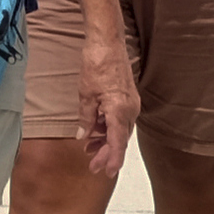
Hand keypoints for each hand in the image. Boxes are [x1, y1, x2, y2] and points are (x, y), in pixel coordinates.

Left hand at [76, 49, 139, 178]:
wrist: (107, 42)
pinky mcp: (127, 96)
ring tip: (89, 148)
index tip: (108, 172)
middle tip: (92, 165)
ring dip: (106, 140)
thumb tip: (83, 136)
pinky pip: (120, 118)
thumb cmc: (97, 65)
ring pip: (120, 129)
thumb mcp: (86, 96)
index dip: (113, 160)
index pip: (118, 143)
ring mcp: (130, 103)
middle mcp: (130, 109)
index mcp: (120, 111)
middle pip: (120, 138)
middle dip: (106, 153)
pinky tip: (95, 129)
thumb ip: (86, 120)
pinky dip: (108, 127)